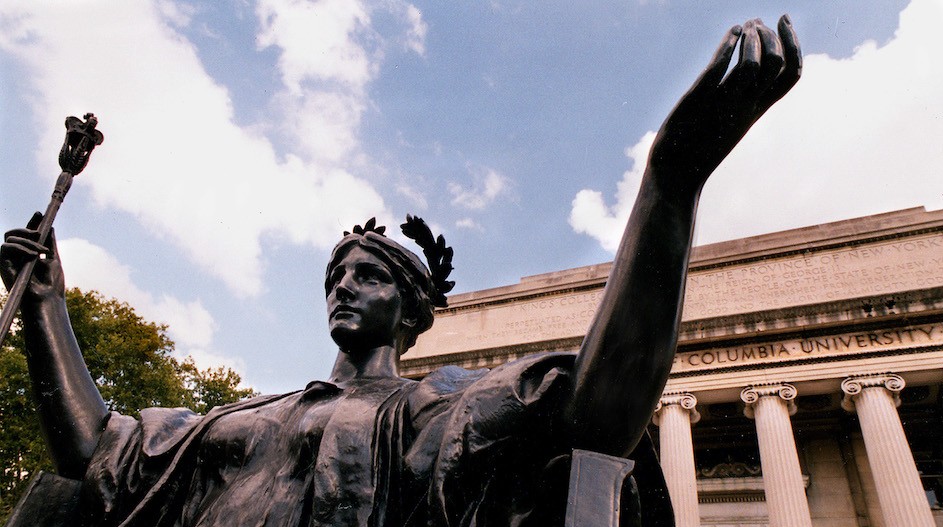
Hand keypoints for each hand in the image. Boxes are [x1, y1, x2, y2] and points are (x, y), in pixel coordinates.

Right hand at [1, 212, 65, 301]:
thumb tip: (50, 226)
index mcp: (30, 254)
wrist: (46, 299)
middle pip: (13, 233)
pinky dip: (20, 247)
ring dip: (27, 240)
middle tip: (39, 232)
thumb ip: (50, 243)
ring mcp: (10, 260)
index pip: (27, 235)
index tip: (39, 213)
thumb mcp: (54, 259)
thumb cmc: (52, 284)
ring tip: (41, 250)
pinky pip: (6, 247)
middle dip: (26, 228)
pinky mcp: (3, 265)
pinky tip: (33, 255)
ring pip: (10, 238)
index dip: (32, 223)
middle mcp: (18, 256)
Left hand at [648, 16, 800, 193]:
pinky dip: (728, 46)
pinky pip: (718, 70)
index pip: (791, 75)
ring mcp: (723, 103)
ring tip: (743, 26)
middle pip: (777, 65)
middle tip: (756, 22)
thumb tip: (739, 73)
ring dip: (752, 38)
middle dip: (772, 35)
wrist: (675, 176)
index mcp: (754, 111)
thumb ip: (736, 98)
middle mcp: (744, 106)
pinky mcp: (698, 100)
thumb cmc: (697, 149)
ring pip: (753, 65)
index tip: (784, 19)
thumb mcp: (726, 121)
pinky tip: (731, 32)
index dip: (795, 45)